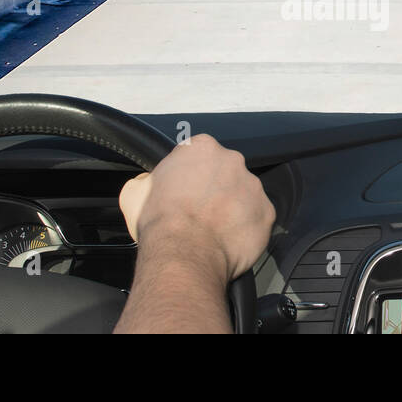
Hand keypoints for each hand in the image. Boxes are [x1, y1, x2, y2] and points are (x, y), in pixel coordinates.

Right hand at [120, 134, 273, 281]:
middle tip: (200, 213)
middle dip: (215, 189)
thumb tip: (148, 182)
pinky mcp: (267, 211)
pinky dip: (247, 228)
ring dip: (233, 208)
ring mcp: (253, 186)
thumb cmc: (159, 223)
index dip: (190, 176)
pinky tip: (229, 241)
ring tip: (214, 230)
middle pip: (225, 172)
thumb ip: (145, 180)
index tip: (185, 193)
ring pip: (244, 195)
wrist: (184, 254)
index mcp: (201, 147)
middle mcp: (232, 160)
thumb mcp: (134, 194)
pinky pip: (258, 218)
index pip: (198, 155)